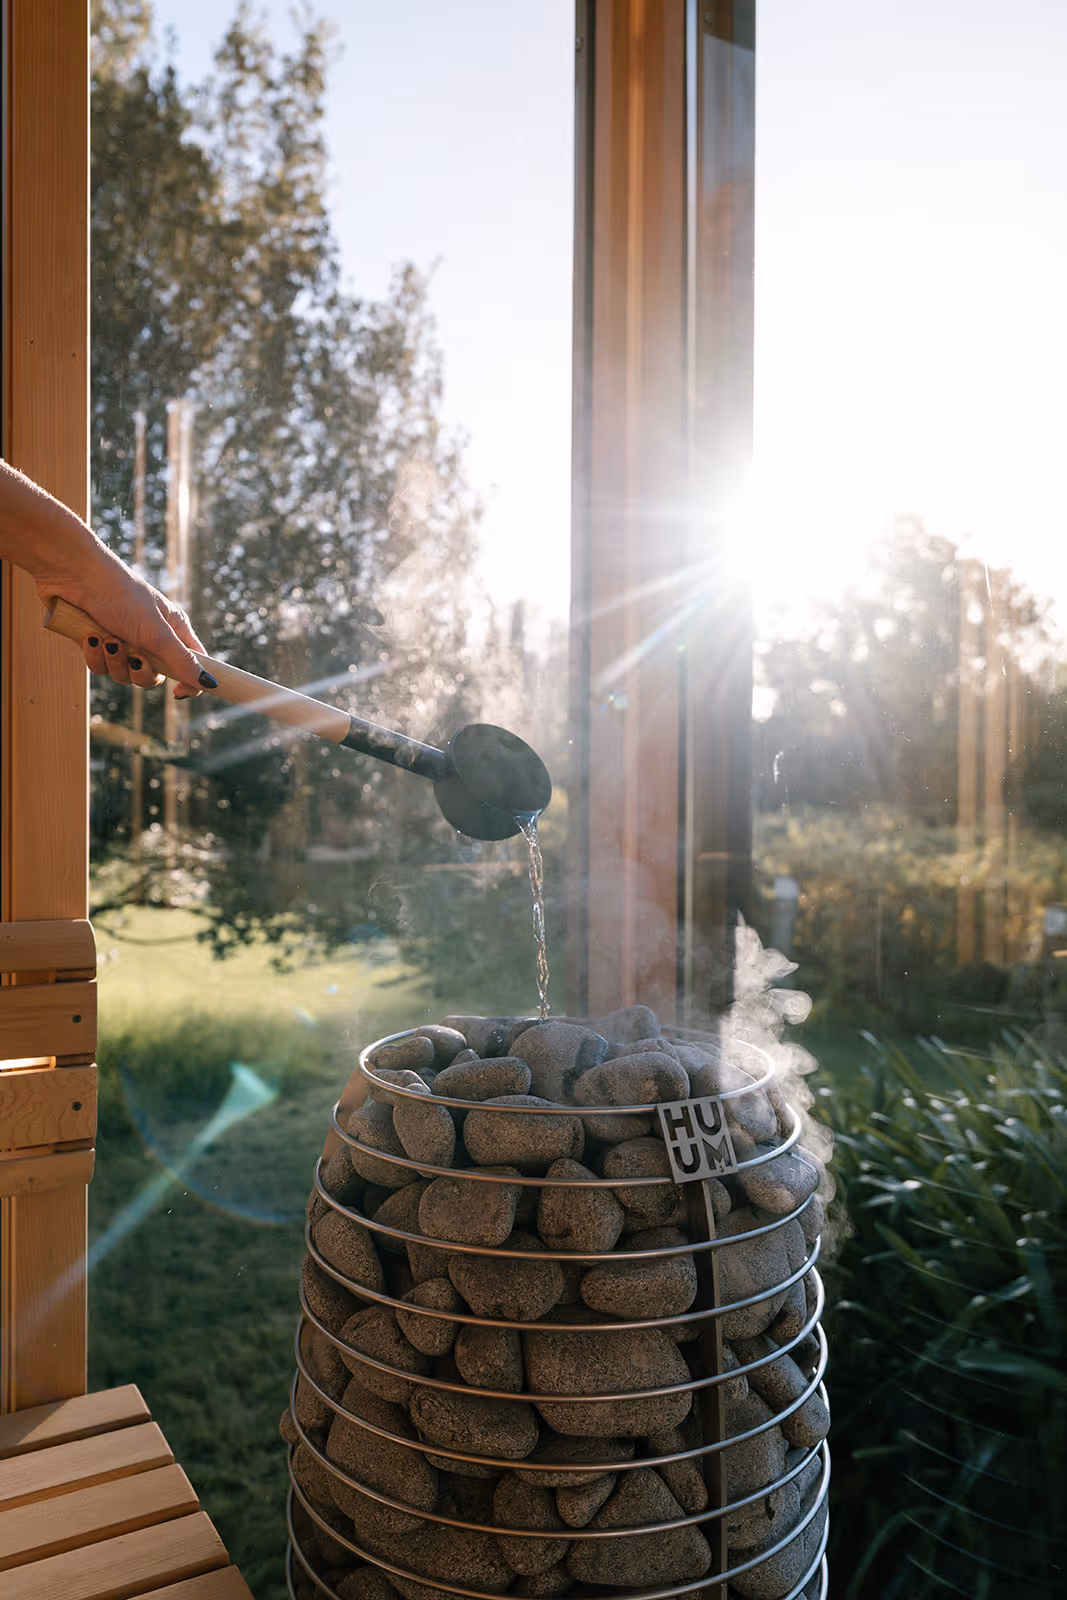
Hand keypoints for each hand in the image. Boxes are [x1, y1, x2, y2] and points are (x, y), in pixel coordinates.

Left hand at [35, 553, 213, 698]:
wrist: (73, 575)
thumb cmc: (121, 595)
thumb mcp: (156, 632)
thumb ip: (182, 660)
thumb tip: (210, 683)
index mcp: (172, 629)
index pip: (192, 662)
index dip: (189, 681)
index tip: (178, 693)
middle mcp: (149, 637)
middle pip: (154, 676)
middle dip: (140, 670)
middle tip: (134, 654)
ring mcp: (122, 641)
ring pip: (124, 674)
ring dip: (114, 661)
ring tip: (107, 638)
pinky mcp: (96, 643)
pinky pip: (100, 667)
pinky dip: (94, 655)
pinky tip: (90, 636)